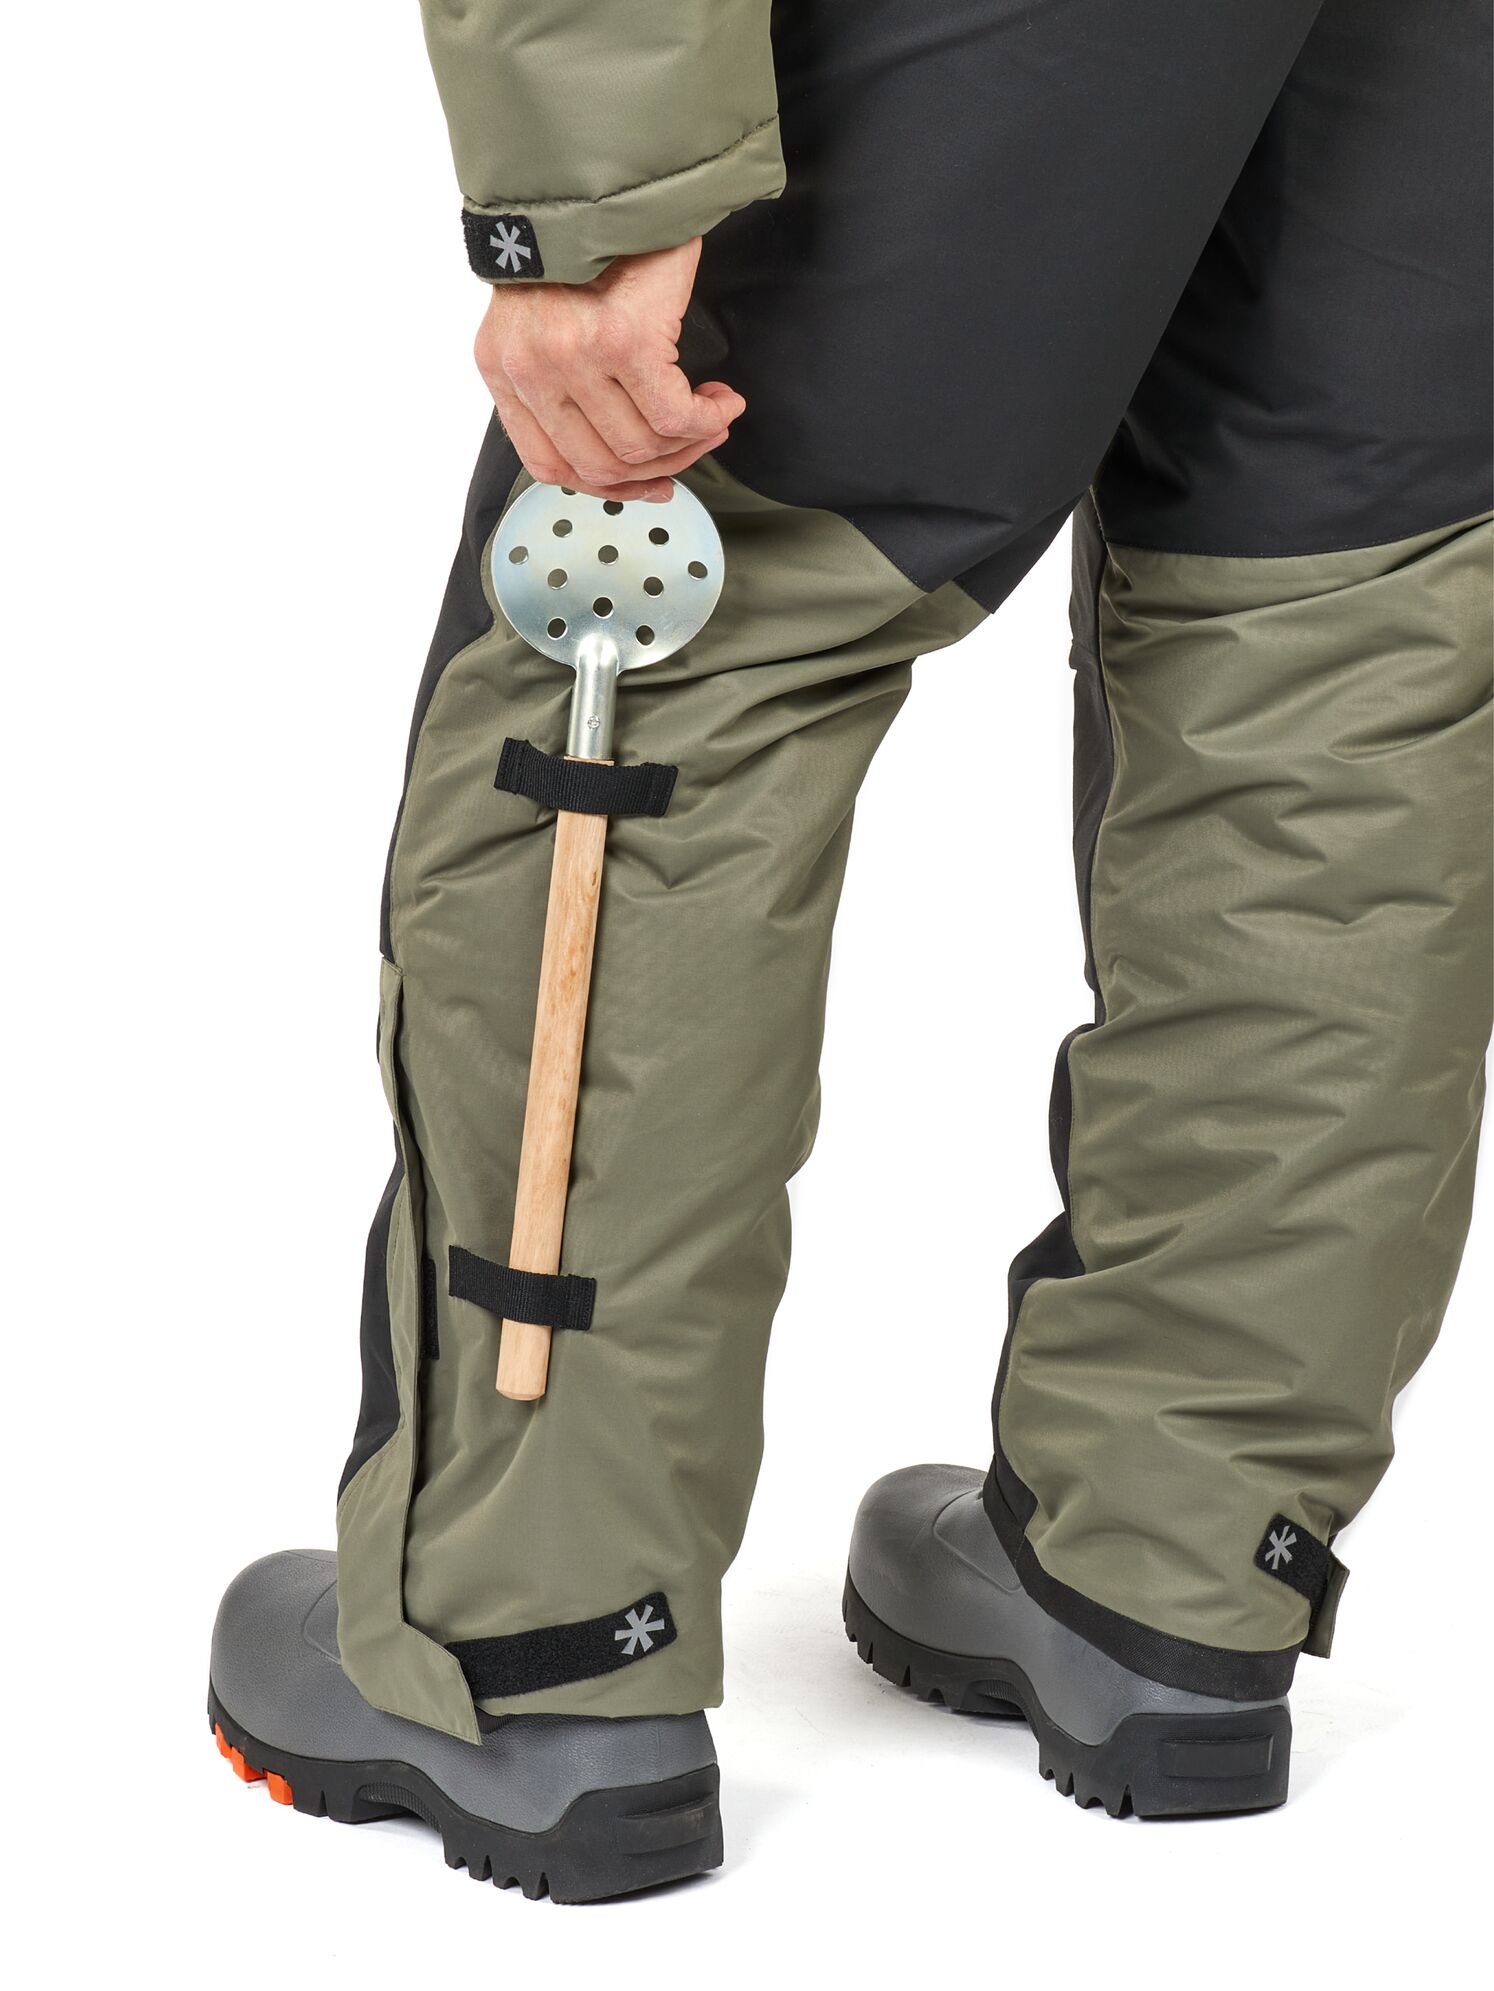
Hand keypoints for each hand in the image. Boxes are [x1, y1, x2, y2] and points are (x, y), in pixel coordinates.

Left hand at [475, 238, 743, 501]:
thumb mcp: (551, 319)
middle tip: (696, 441)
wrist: (613, 171)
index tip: (649, 482)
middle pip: (600, 464)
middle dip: (660, 465)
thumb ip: (563, 384)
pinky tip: (721, 401)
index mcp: (504, 365)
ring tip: (711, 416)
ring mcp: (572, 355)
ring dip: (689, 441)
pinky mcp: (622, 340)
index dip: (607, 485)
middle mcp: (530, 366)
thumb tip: (621, 459)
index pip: (549, 464)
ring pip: (639, 446)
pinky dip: (706, 418)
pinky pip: (673, 415)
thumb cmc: (591, 240)